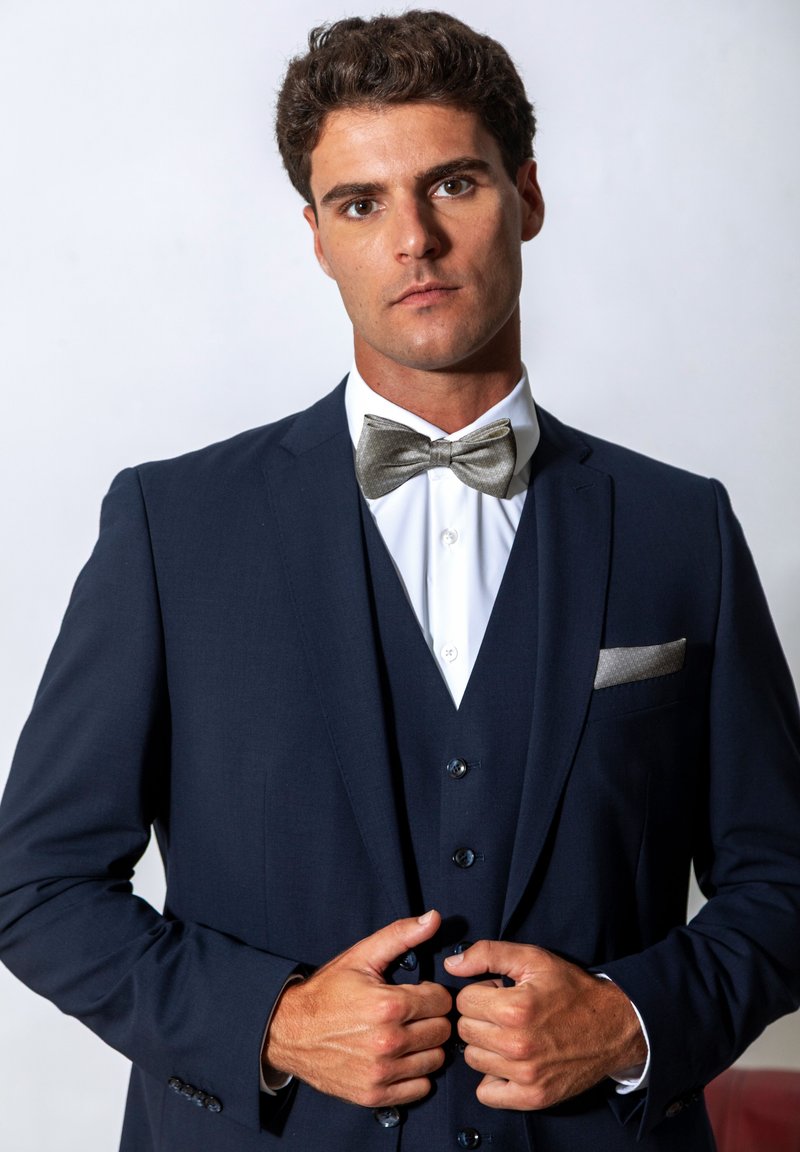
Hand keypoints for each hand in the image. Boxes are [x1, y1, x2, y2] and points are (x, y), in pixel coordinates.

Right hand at [263, 910, 451, 1107]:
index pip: (442, 1001)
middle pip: (442, 1031)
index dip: (432, 993)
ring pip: (435, 1060)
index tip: (418, 993)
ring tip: (407, 1034)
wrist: (288, 1030)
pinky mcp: (374, 1094)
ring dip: (426, 1046)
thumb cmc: (327, 992)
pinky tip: (400, 1057)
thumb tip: (433, 918)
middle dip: (431, 1018)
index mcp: (388, 1005)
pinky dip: (415, 1074)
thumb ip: (400, 935)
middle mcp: (388, 1042)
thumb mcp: (361, 956)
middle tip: (413, 1014)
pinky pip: (420, 1088)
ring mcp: (381, 1072)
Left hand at [444, 941, 646, 1109]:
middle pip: (465, 1029)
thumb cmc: (572, 990)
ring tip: (510, 1034)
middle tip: (505, 1012)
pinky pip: (486, 1093)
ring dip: (486, 1045)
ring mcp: (525, 1075)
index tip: (499, 992)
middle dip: (480, 1017)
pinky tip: (508, 1062)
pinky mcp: (533, 1097)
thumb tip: (452, 965)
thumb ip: (487, 954)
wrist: (614, 1026)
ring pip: (473, 1058)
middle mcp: (517, 1045)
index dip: (481, 991)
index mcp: (515, 1008)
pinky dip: (492, 1078)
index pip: (464, 1000)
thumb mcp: (533, 959)